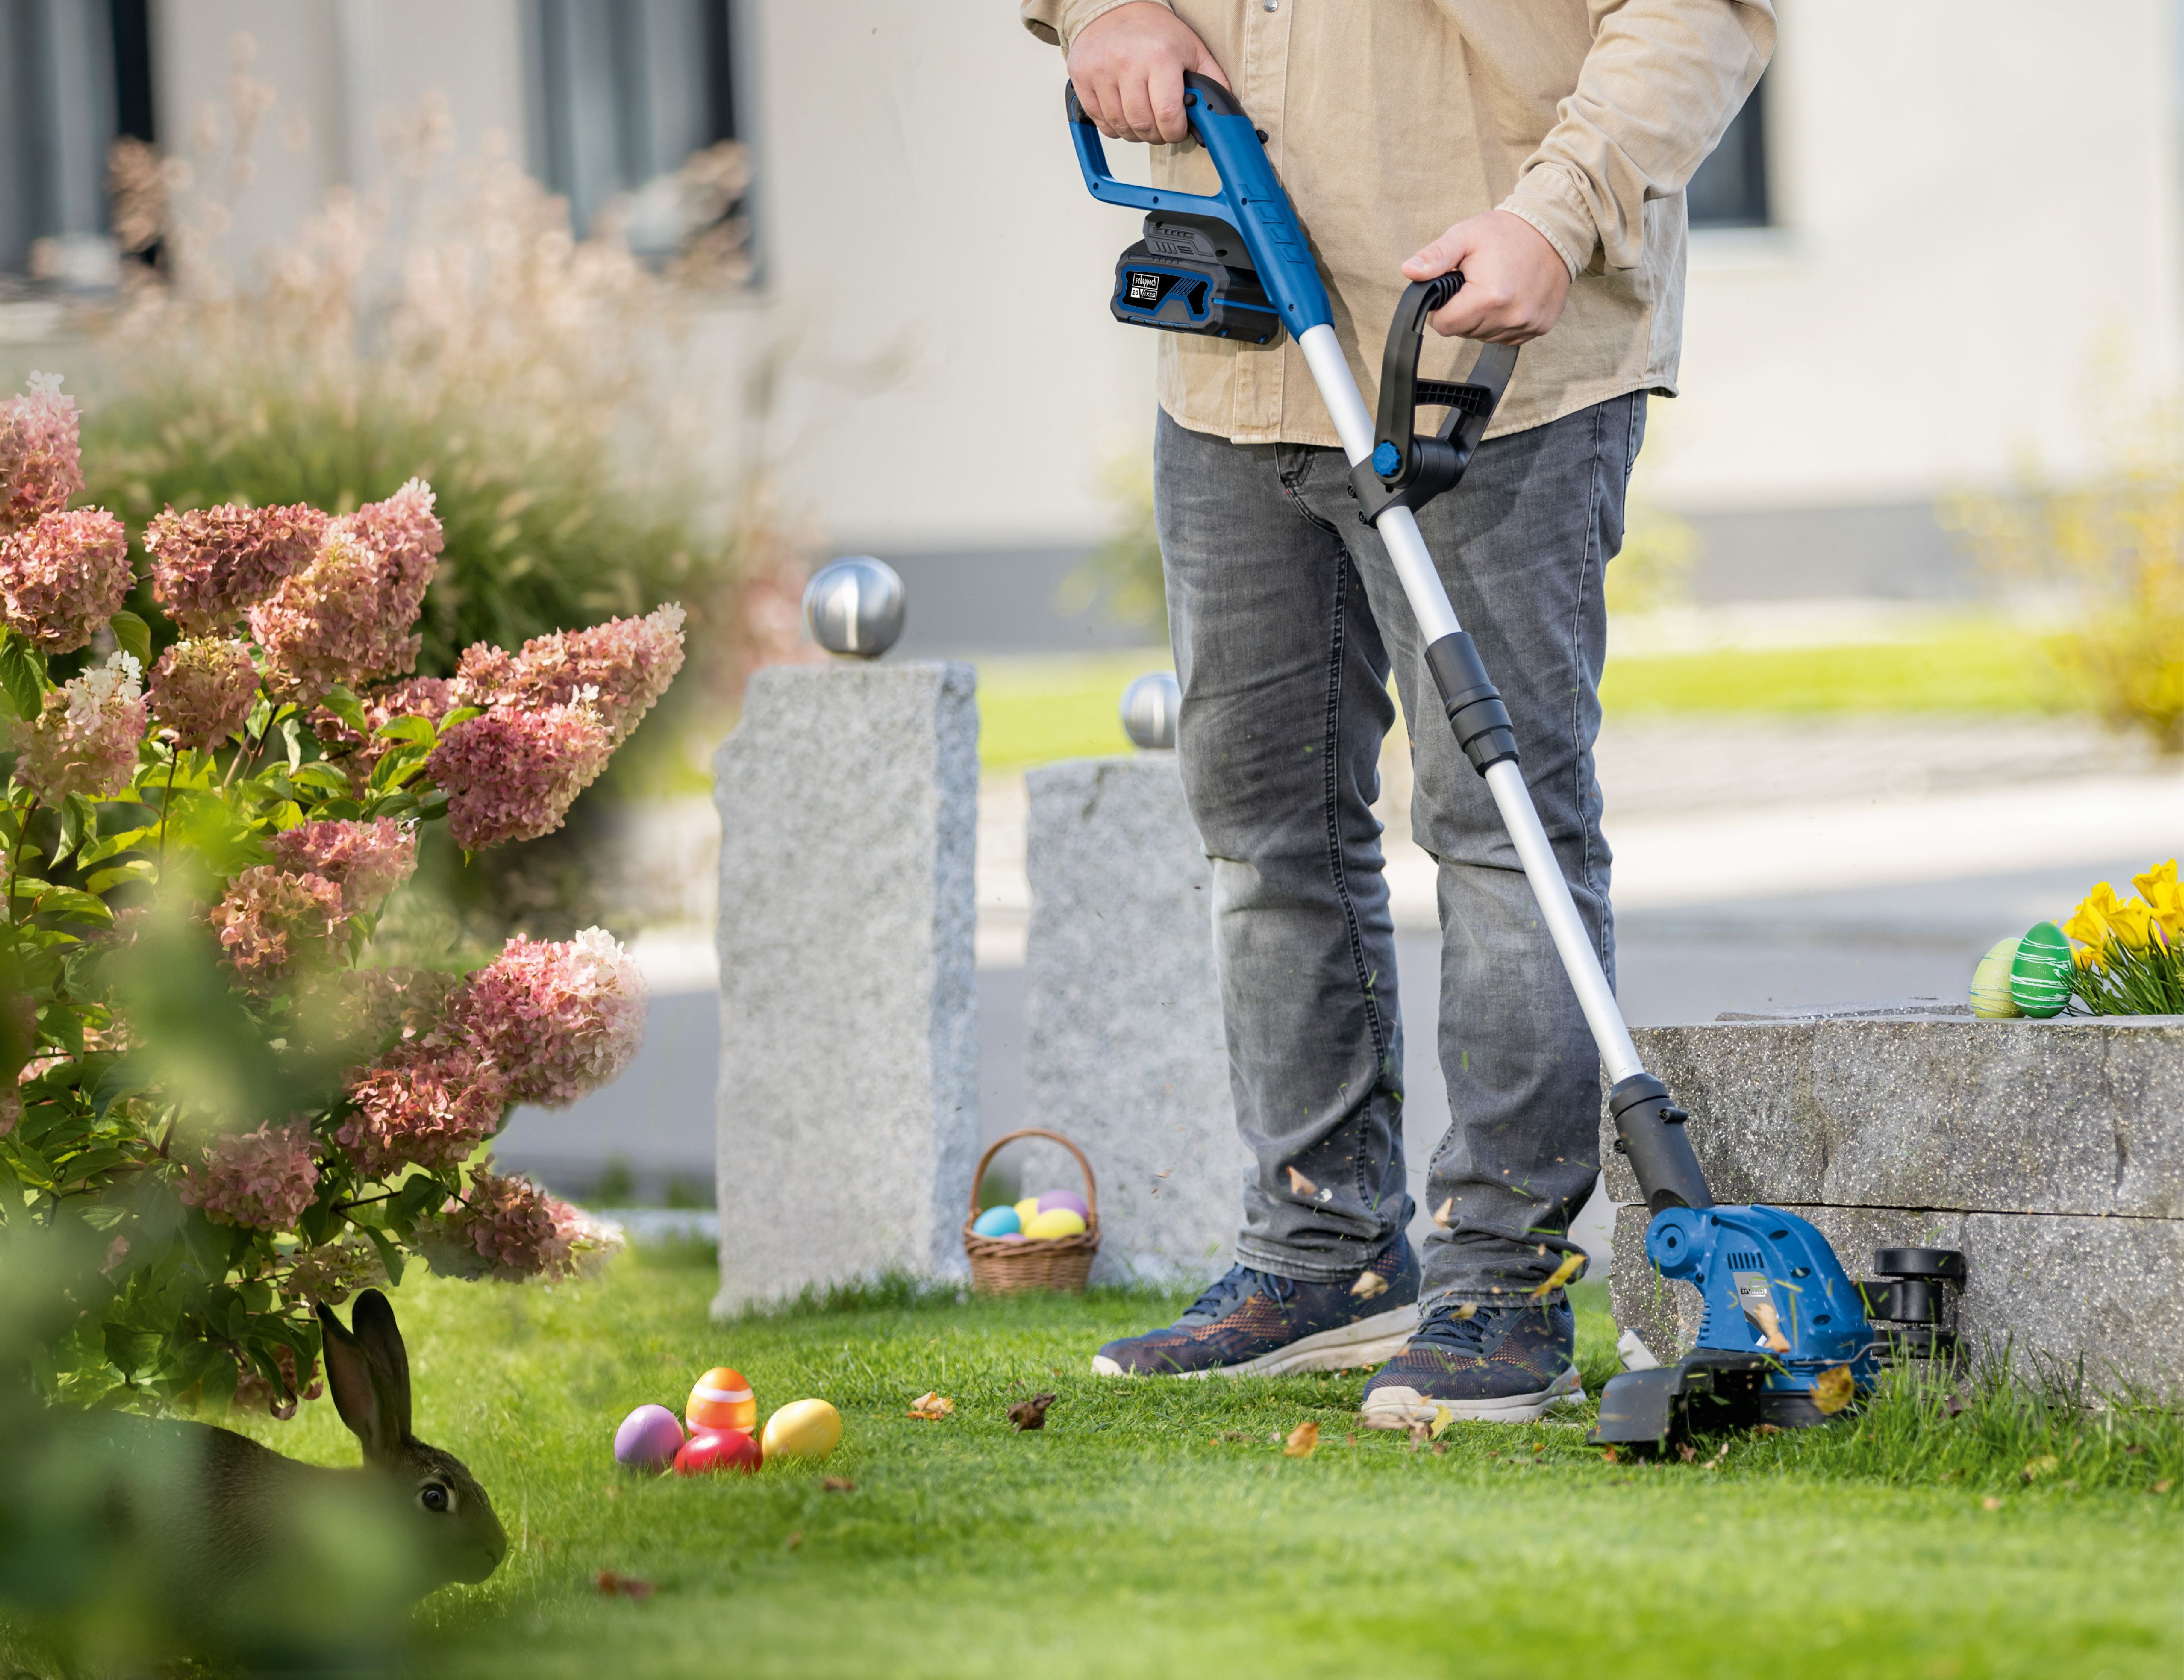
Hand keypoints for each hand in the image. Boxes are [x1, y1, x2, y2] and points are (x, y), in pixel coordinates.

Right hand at [1067, 2, 1229, 144]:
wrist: (1116, 7)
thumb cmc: (1155, 31)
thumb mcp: (1192, 50)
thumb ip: (1211, 82)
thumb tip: (1220, 114)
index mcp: (1159, 56)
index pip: (1167, 114)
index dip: (1174, 132)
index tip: (1177, 130)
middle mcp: (1127, 63)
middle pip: (1142, 125)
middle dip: (1156, 135)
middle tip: (1161, 128)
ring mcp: (1101, 71)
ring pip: (1119, 126)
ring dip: (1135, 133)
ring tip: (1143, 120)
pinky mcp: (1082, 77)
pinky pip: (1099, 121)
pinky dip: (1114, 126)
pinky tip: (1124, 113)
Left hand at [1401, 211, 1572, 343]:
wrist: (1554, 230)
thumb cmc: (1506, 232)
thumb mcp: (1465, 236)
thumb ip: (1435, 257)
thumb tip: (1408, 271)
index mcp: (1488, 297)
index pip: (1444, 326)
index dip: (1440, 309)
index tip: (1451, 289)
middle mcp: (1510, 317)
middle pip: (1464, 333)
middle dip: (1462, 311)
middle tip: (1475, 283)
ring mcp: (1527, 325)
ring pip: (1485, 337)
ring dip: (1483, 318)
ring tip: (1494, 287)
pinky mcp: (1540, 327)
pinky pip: (1508, 336)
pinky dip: (1503, 321)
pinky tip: (1510, 297)